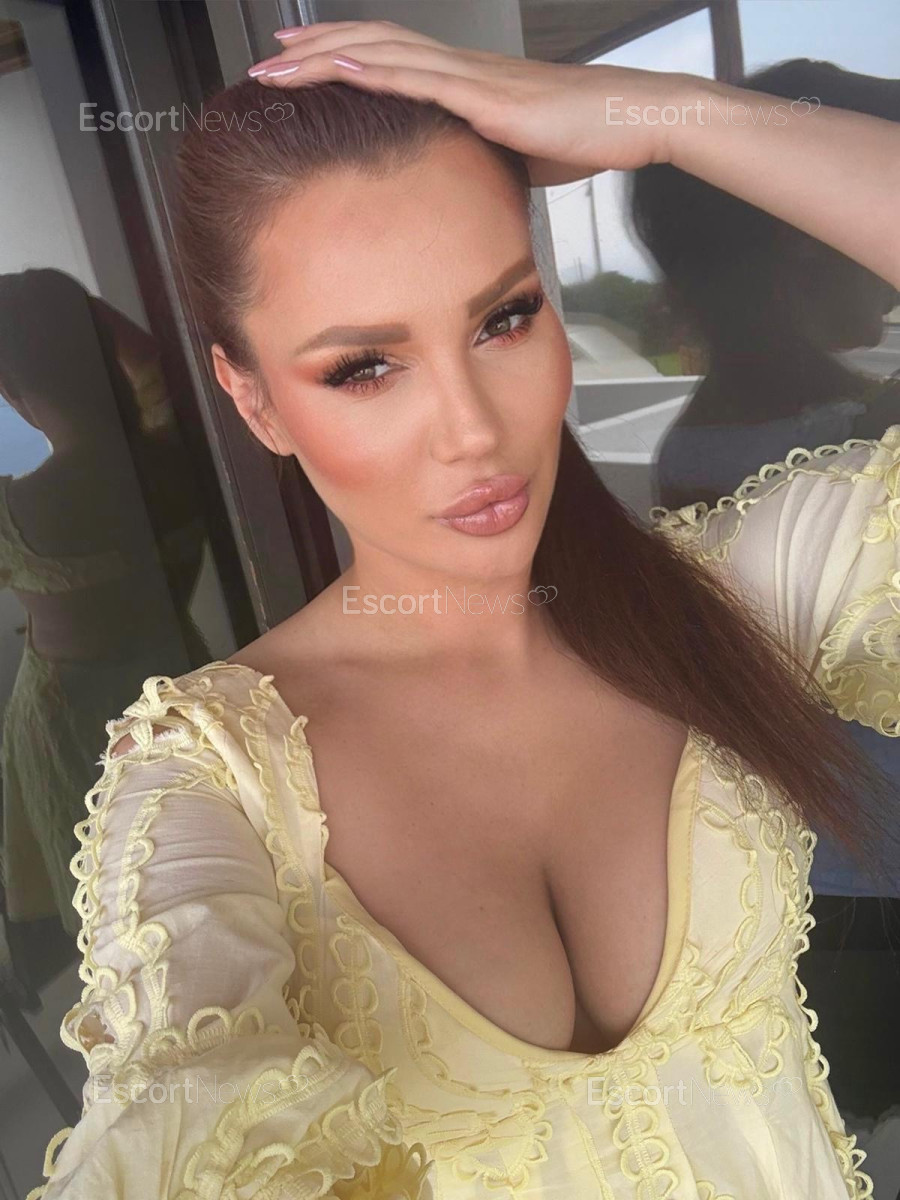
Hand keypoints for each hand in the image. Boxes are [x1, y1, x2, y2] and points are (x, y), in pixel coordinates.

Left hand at [246, 19, 679, 185]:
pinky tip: (341, 66)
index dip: (340, 52)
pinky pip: (421, 79)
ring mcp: (470, 78)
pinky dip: (376, 70)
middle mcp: (459, 68)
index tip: (299, 58)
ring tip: (279, 63)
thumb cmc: (582, 135)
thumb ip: (480, 158)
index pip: (389, 56)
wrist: (628, 120)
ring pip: (383, 54)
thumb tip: (460, 182)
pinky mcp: (486, 98)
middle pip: (372, 45)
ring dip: (326, 57)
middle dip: (313, 50)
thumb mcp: (517, 152)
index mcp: (464, 80)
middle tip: (265, 57)